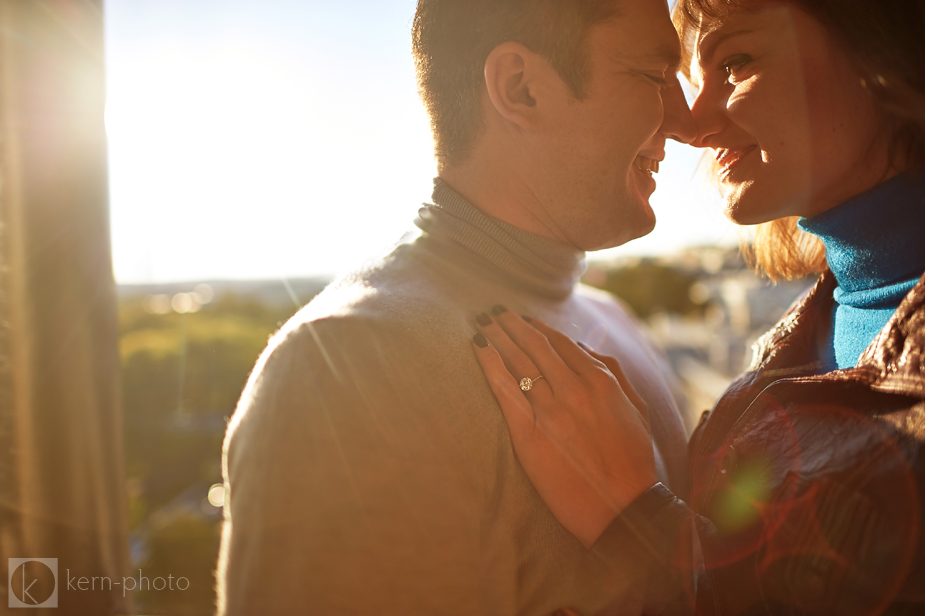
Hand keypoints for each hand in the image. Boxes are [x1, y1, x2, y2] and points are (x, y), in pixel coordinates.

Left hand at [472, 307, 657, 547]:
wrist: (622, 508)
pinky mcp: (529, 433)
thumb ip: (613, 373)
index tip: (522, 318)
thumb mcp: (635, 409)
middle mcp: (574, 389)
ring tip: (481, 321)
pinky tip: (478, 347)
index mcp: (601, 381)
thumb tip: (584, 348)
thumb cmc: (633, 462)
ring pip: (517, 361)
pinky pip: (504, 389)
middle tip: (493, 310)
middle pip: (534, 346)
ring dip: (497, 336)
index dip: (538, 327)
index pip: (561, 343)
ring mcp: (550, 410)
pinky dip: (489, 363)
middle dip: (511, 324)